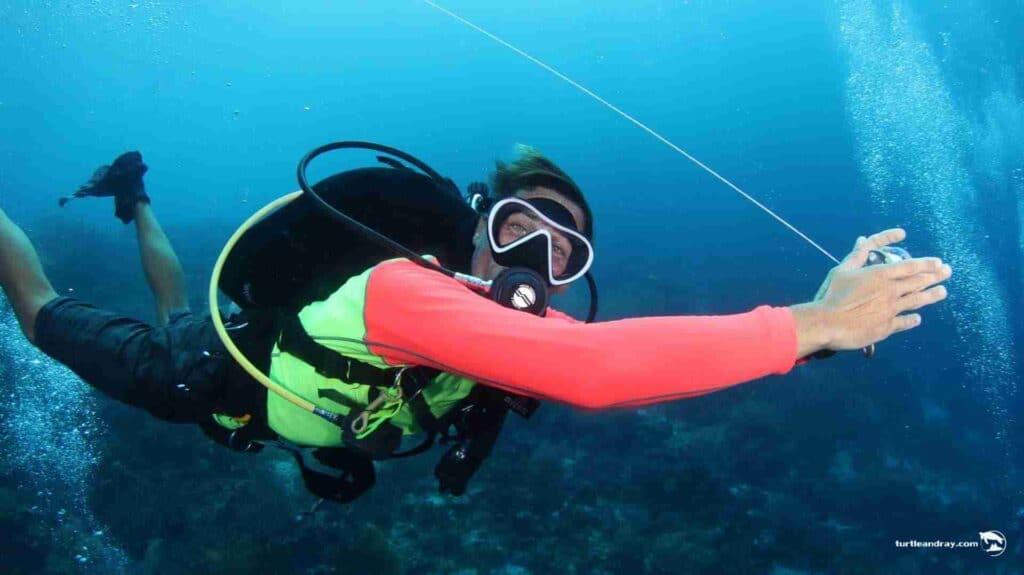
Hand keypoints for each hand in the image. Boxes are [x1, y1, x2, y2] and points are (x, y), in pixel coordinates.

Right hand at [792, 229, 950, 355]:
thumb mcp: (842, 270)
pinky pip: (904, 322)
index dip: (926, 263)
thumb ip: (856, 256)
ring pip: (916, 300)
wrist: (828, 324)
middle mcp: (890, 291)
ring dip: (931, 295)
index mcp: (880, 275)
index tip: (938, 262)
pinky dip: (912, 319)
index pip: (910, 266)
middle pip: (918, 282)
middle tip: (948, 272)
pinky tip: (918, 318)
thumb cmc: (831, 295)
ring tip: (943, 291)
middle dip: (935, 276)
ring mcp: (891, 310)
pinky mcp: (887, 327)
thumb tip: (862, 240)